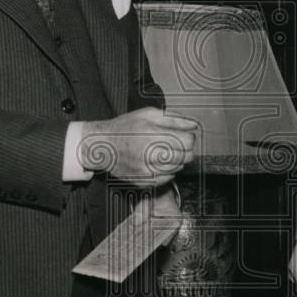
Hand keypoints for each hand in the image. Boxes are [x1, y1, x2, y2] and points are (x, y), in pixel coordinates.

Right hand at [78, 107, 197, 186]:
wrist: (102, 146)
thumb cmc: (125, 128)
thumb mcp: (148, 114)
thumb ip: (174, 118)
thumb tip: (194, 125)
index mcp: (151, 134)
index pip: (187, 141)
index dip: (189, 137)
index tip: (183, 135)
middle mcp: (148, 154)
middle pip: (186, 156)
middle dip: (184, 149)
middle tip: (174, 143)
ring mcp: (146, 170)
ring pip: (178, 168)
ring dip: (176, 160)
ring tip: (163, 151)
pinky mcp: (143, 182)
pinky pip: (167, 178)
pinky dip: (167, 171)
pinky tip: (158, 162)